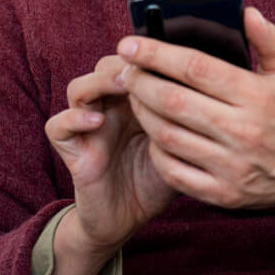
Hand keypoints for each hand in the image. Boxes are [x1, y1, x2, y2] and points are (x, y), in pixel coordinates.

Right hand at [44, 55, 176, 267]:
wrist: (129, 219)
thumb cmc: (157, 180)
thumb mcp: (180, 147)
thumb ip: (187, 122)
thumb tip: (216, 96)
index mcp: (134, 102)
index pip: (132, 63)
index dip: (145, 56)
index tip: (166, 57)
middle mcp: (109, 108)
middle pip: (105, 66)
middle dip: (123, 63)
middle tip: (142, 68)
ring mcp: (87, 127)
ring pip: (78, 87)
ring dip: (98, 82)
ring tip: (121, 86)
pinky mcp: (71, 150)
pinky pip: (58, 126)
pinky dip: (73, 118)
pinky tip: (96, 122)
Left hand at [117, 7, 274, 211]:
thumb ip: (268, 40)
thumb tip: (246, 12)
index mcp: (257, 96)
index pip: (196, 68)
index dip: (157, 53)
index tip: (130, 43)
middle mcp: (243, 131)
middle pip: (173, 101)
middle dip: (140, 81)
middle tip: (125, 69)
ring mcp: (232, 166)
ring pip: (168, 136)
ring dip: (143, 113)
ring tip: (134, 95)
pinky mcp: (223, 194)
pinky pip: (174, 171)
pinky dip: (156, 150)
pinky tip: (153, 132)